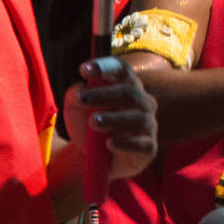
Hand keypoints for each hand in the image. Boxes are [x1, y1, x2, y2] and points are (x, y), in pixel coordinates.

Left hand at [63, 57, 159, 182]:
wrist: (92, 158)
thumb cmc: (87, 125)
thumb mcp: (75, 109)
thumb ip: (75, 95)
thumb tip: (80, 90)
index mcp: (125, 86)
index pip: (122, 69)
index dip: (105, 66)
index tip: (82, 70)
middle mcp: (142, 102)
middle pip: (130, 92)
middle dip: (104, 94)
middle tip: (81, 99)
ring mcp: (148, 125)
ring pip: (139, 118)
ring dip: (114, 118)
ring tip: (93, 122)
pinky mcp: (149, 147)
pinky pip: (142, 144)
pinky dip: (126, 143)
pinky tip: (109, 143)